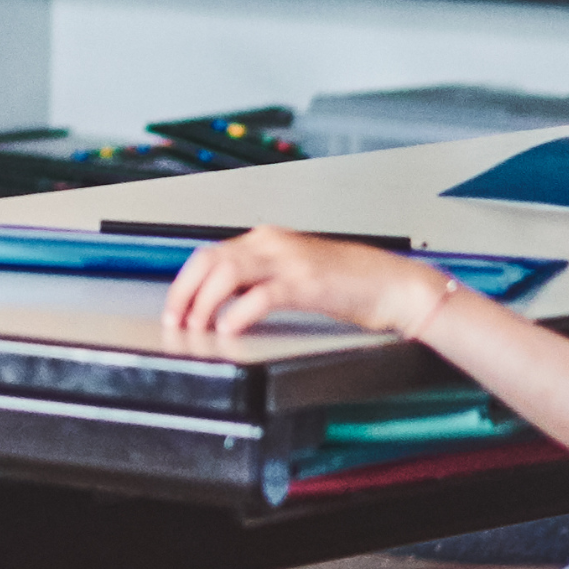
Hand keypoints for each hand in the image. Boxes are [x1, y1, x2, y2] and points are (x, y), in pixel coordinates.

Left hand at [161, 226, 450, 340]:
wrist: (393, 285)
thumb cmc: (347, 283)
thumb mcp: (292, 273)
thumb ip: (258, 278)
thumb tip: (220, 299)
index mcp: (266, 240)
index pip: (208, 254)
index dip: (184, 282)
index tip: (174, 308)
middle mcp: (272, 244)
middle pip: (209, 260)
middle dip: (185, 292)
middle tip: (177, 321)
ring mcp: (289, 262)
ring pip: (227, 273)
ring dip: (205, 303)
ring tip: (198, 327)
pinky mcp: (308, 284)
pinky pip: (262, 295)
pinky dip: (239, 312)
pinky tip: (229, 329)